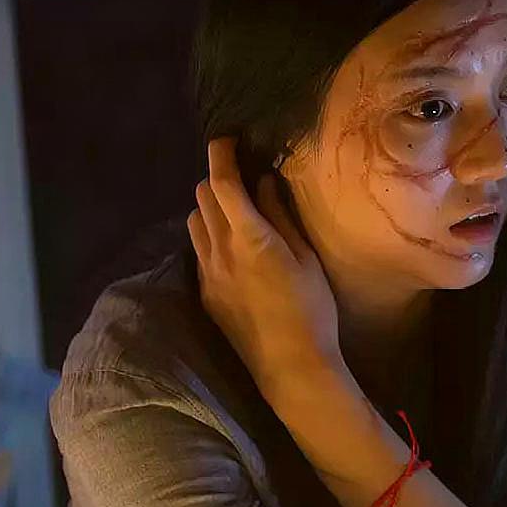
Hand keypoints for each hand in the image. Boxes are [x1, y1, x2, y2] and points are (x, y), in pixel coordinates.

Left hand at [187, 138, 340, 399]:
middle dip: (217, 179)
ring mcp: (207, 274)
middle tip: (242, 180)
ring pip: (194, 222)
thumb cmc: (312, 309)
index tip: (228, 139)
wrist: (291, 367)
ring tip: (236, 214)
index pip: (221, 182)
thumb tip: (263, 181)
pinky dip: (210, 237)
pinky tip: (233, 249)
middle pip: (201, 196)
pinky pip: (198, 251)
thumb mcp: (305, 257)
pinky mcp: (205, 293)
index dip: (220, 154)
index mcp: (249, 237)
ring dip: (210, 208)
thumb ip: (280, 216)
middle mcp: (219, 251)